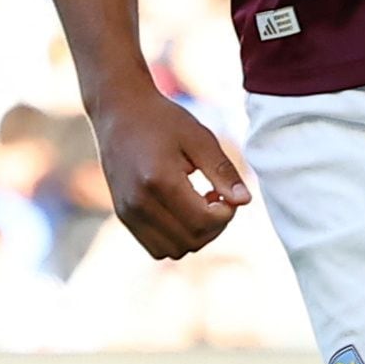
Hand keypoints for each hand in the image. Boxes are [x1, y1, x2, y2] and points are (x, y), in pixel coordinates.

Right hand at [99, 96, 252, 260]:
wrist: (119, 113)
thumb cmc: (164, 120)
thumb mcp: (200, 138)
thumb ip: (223, 172)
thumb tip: (245, 201)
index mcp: (159, 181)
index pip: (203, 222)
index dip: (226, 214)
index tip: (227, 192)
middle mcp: (138, 203)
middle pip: (190, 241)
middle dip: (214, 226)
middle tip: (217, 197)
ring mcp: (127, 213)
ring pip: (172, 250)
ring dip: (195, 235)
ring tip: (199, 203)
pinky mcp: (123, 216)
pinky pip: (156, 246)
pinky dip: (176, 237)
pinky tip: (183, 210)